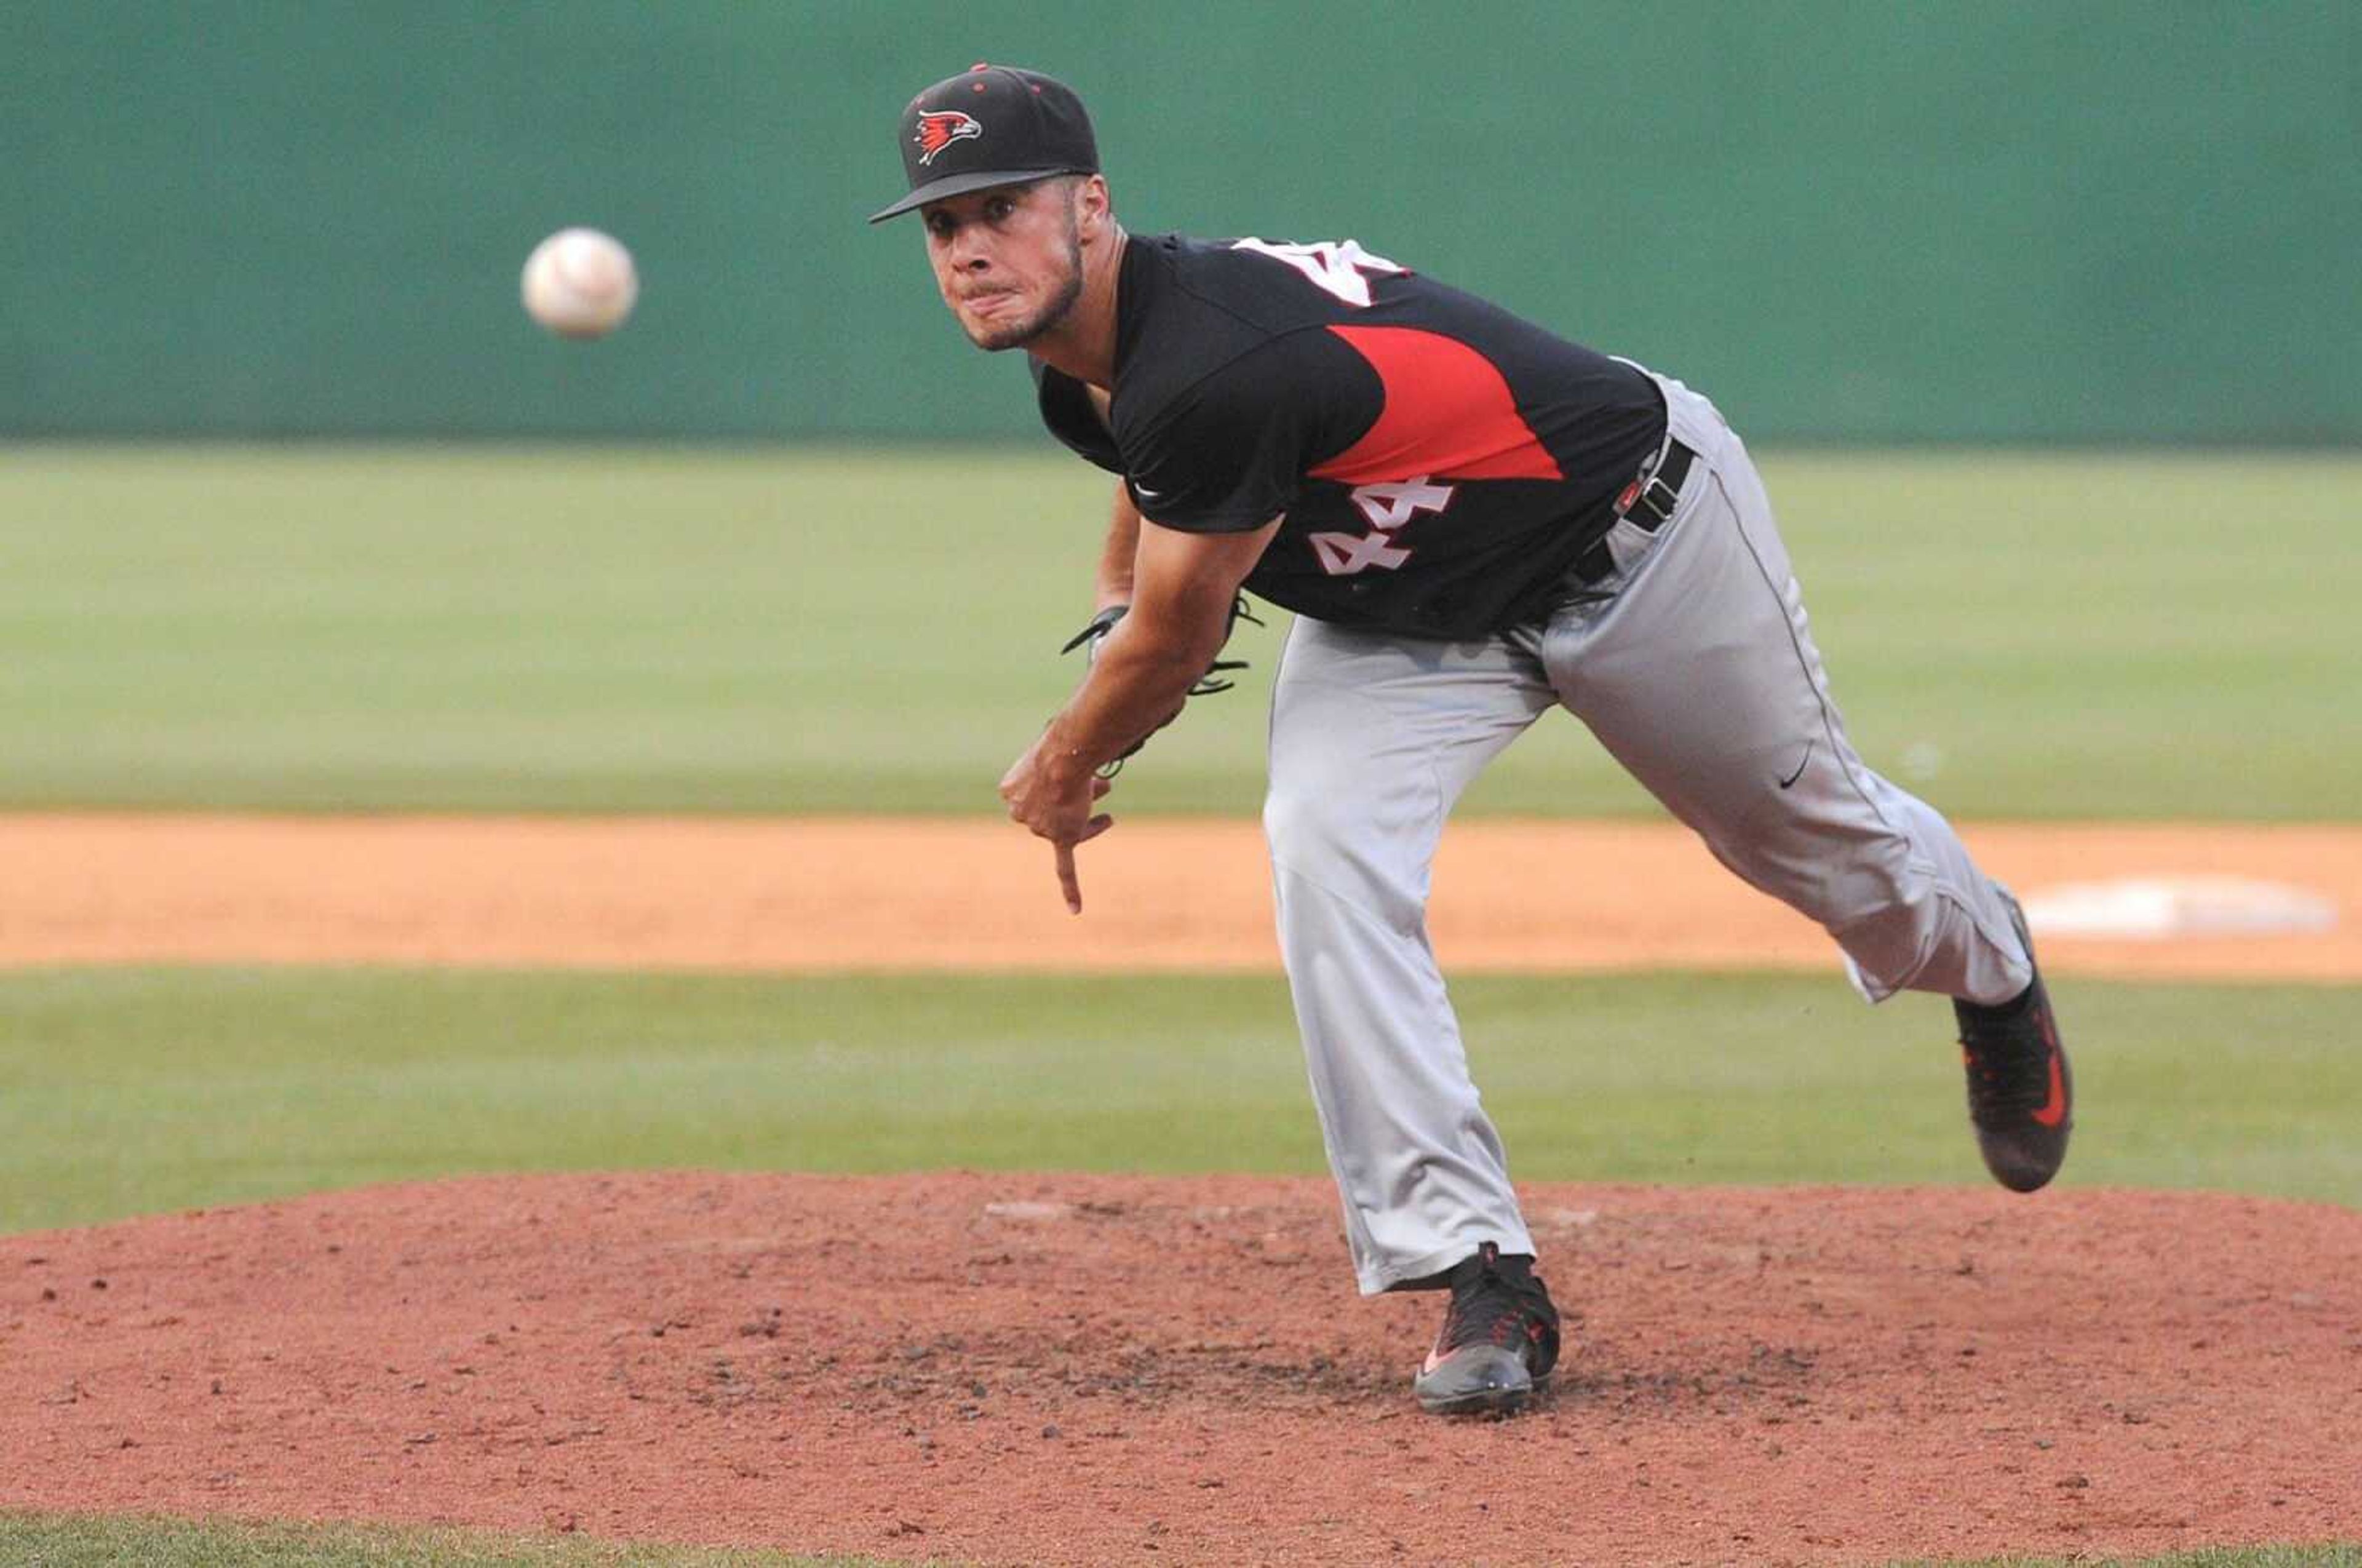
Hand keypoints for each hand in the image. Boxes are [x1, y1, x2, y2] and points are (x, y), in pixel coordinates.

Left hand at [998, 734, 1115, 913]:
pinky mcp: (1060, 840)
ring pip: (1069, 826)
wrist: (1064, 760)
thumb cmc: (1061, 747)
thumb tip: (1082, 754)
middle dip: (1078, 798)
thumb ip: (1063, 760)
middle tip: (1103, 786)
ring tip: (1106, 817)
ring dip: (1088, 815)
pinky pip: (1065, 868)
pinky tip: (1075, 910)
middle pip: (1053, 810)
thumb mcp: (1056, 749)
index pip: (1038, 793)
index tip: (1085, 776)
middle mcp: (1020, 813)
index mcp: (1010, 791)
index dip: (1062, 785)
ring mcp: (1039, 828)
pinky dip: (1070, 889)